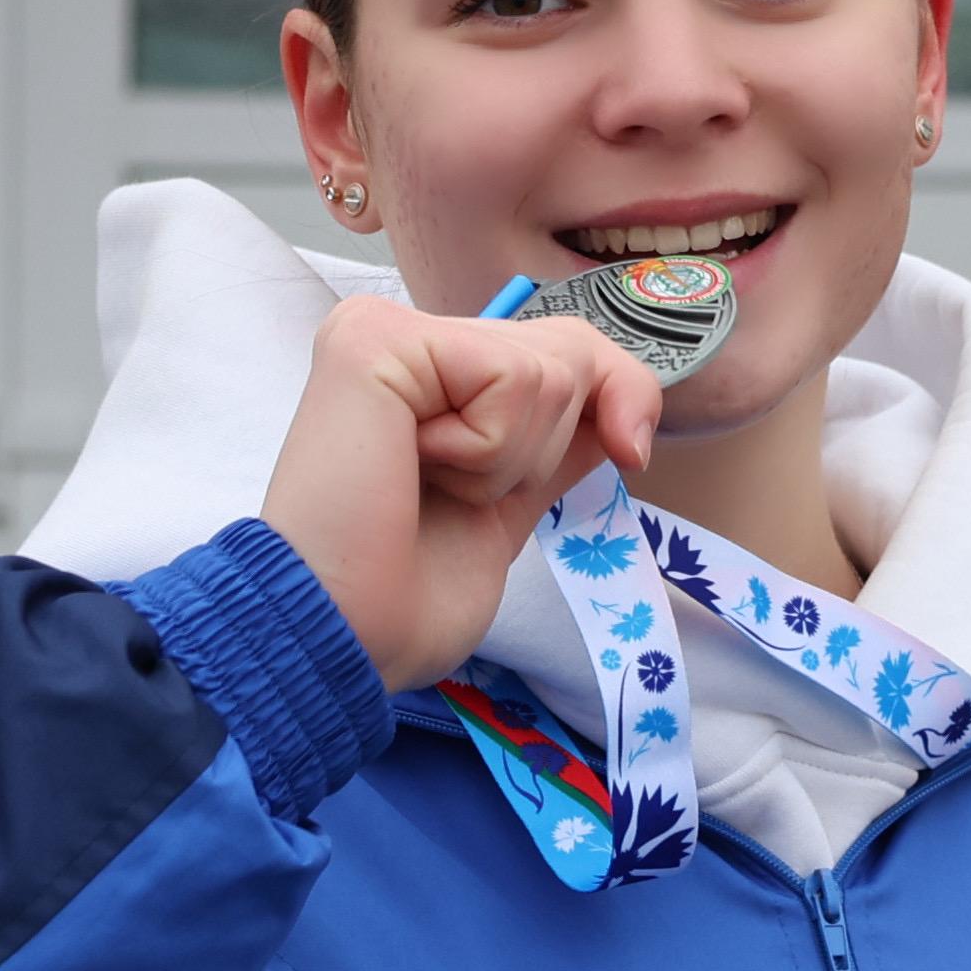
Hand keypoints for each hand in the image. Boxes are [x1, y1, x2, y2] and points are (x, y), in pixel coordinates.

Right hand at [263, 296, 660, 692]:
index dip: (622, 395)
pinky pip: (511, 376)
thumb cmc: (400, 600)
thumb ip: (553, 448)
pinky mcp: (375, 339)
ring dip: (509, 462)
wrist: (340, 639)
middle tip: (459, 497)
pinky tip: (414, 469)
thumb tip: (621, 407)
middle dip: (548, 451)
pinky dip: (488, 450)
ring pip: (550, 368)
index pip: (566, 346)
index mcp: (428, 377)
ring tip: (426, 487)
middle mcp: (403, 339)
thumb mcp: (505, 509)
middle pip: (571, 351)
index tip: (630, 452)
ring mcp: (384, 331)